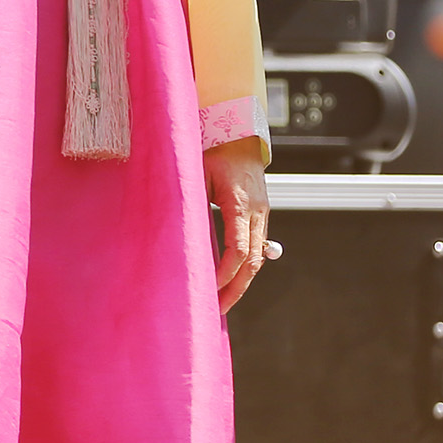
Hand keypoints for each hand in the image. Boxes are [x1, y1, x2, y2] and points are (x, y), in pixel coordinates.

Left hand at [205, 141, 274, 313]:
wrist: (240, 132)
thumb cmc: (214, 150)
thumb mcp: (198, 173)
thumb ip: (192, 202)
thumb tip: (179, 236)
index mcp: (241, 204)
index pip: (238, 249)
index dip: (225, 274)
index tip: (209, 290)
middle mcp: (258, 212)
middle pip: (253, 261)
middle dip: (236, 289)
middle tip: (217, 310)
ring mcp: (263, 213)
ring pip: (258, 257)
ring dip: (242, 281)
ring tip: (223, 302)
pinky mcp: (261, 214)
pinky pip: (256, 246)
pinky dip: (245, 266)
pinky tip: (231, 279)